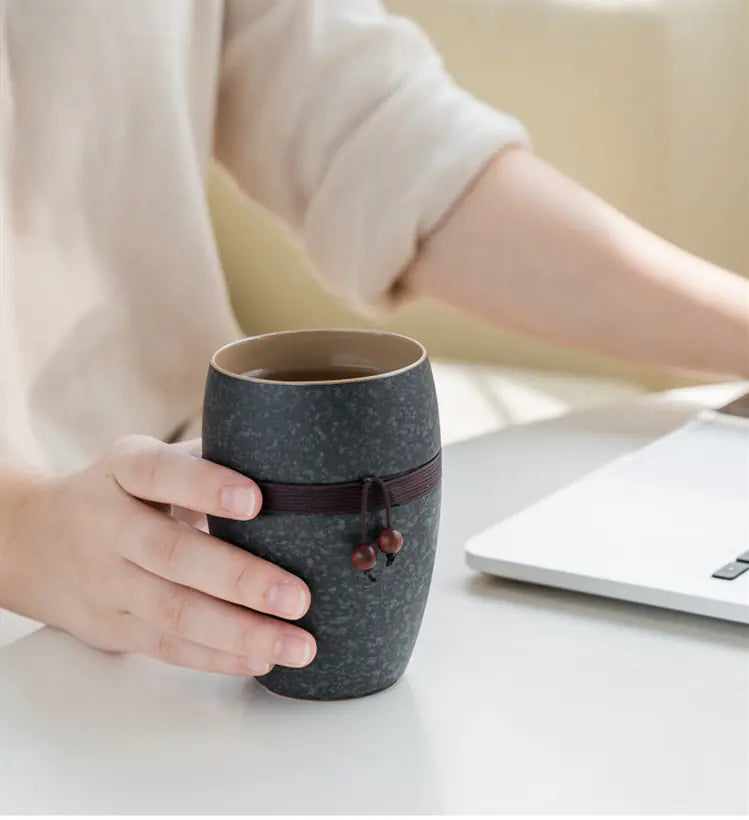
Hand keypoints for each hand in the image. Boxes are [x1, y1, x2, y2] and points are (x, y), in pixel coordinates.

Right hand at [2, 436, 315, 675]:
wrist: (35, 540)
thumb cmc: (122, 492)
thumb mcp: (148, 459)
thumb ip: (206, 458)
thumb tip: (288, 468)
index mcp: (123, 469)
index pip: (160, 473)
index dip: (206, 486)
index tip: (257, 500)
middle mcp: (108, 525)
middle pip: (172, 554)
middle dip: (240, 579)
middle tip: (299, 597)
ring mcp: (106, 582)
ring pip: (173, 612)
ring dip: (240, 633)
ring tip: (297, 646)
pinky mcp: (112, 627)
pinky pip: (168, 646)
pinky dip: (218, 656)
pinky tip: (262, 658)